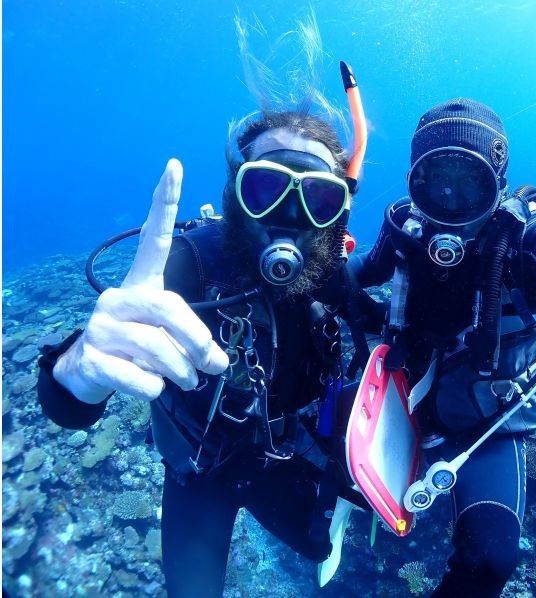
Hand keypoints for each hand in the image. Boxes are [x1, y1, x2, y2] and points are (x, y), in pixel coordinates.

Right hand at [53, 160, 227, 403]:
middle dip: (197, 342)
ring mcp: (101, 325)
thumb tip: (219, 365)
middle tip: (210, 367)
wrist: (87, 372)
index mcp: (141, 284)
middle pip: (169, 310)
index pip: (154, 240)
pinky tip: (150, 386)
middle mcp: (118, 296)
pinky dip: (155, 389)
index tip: (175, 166)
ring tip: (186, 381)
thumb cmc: (139, 348)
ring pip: (158, 349)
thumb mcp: (171, 340)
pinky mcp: (91, 355)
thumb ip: (196, 344)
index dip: (164, 205)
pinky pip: (140, 377)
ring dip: (181, 372)